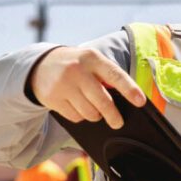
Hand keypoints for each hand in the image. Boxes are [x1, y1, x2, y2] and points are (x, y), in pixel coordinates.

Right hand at [28, 45, 145, 129]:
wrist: (41, 65)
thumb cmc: (76, 65)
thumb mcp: (91, 62)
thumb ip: (106, 76)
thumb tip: (126, 101)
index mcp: (92, 58)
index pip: (115, 75)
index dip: (129, 89)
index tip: (140, 102)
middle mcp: (77, 70)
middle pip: (103, 102)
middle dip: (113, 116)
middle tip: (118, 122)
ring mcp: (63, 85)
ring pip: (90, 113)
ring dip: (95, 115)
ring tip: (92, 107)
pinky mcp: (52, 98)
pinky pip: (76, 117)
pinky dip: (80, 116)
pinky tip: (76, 106)